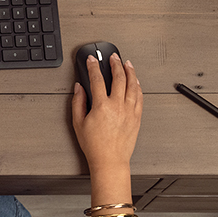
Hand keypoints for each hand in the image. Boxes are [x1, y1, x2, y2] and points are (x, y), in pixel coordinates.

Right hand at [70, 53, 141, 171]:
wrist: (110, 160)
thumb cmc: (94, 145)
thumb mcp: (78, 123)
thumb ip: (78, 102)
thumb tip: (79, 88)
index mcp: (102, 106)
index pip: (97, 79)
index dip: (93, 67)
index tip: (92, 60)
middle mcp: (118, 106)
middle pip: (119, 78)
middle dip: (115, 64)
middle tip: (113, 57)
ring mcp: (130, 111)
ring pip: (133, 85)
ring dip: (130, 72)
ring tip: (127, 64)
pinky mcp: (137, 117)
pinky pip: (140, 97)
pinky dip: (138, 86)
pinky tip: (136, 81)